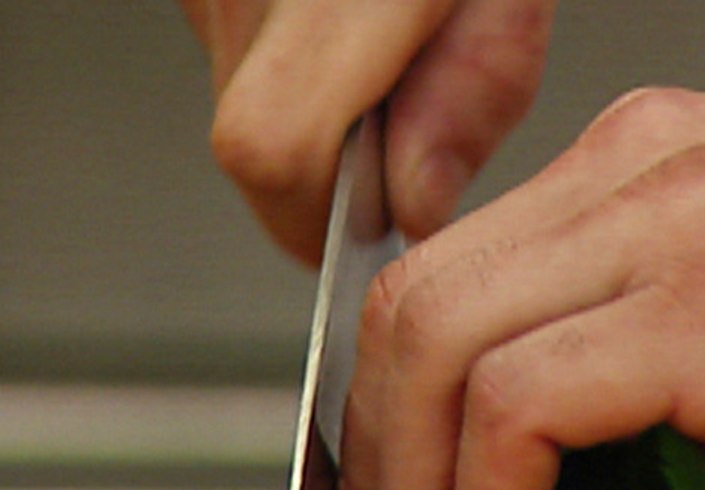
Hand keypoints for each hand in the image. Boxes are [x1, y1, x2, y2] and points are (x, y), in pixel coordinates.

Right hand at [179, 0, 555, 263]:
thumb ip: (471, 94)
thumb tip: (412, 204)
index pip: (274, 145)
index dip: (313, 219)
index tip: (357, 234)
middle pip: (247, 143)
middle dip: (316, 180)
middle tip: (383, 137)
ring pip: (236, 110)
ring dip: (305, 126)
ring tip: (371, 65)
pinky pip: (233, 65)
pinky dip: (288, 82)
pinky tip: (340, 40)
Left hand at [339, 87, 704, 489]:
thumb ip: (594, 367)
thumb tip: (480, 456)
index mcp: (630, 173)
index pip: (429, 278)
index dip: (383, 405)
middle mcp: (642, 169)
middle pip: (410, 309)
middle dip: (383, 457)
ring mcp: (678, 219)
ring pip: (435, 346)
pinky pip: (516, 404)